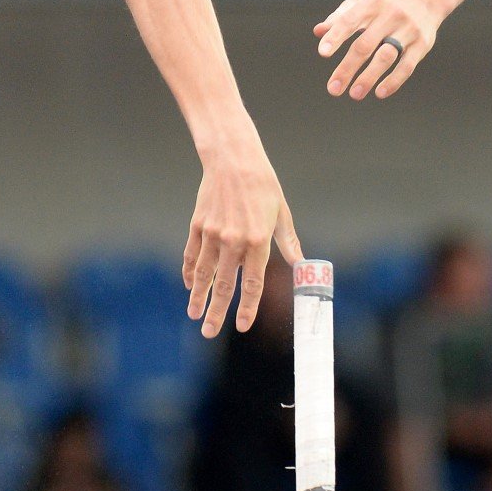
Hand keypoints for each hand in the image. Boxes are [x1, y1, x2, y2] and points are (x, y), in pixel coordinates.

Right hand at [182, 131, 301, 337]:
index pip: (251, 284)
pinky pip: (192, 254)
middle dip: (216, 312)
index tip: (242, 326)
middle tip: (209, 332)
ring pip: (203, 273)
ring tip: (194, 315)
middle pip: (223, 285)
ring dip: (198, 297)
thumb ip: (288, 242)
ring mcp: (213, 233)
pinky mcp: (198, 224)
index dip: (247, 307)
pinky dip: (189, 271)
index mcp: (258, 240)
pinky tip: (189, 285)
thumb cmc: (263, 184)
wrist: (234, 158)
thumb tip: (301, 263)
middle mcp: (233, 240)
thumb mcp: (281, 212)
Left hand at [314, 0, 438, 99]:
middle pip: (365, 45)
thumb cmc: (385, 3)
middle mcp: (390, 15)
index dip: (335, 37)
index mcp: (371, 3)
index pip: (349, 21)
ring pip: (386, 57)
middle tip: (333, 89)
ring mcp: (407, 30)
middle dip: (347, 68)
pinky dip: (393, 81)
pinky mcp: (422, 44)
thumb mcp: (362, 2)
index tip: (322, 53)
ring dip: (369, 78)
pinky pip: (407, 66)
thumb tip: (318, 32)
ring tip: (354, 94)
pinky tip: (380, 93)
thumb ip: (339, 17)